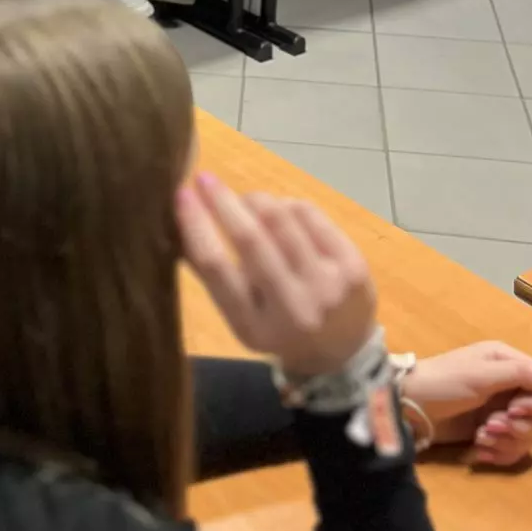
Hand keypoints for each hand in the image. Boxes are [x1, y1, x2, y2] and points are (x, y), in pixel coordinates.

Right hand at [176, 175, 376, 380]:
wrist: (343, 352)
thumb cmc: (278, 328)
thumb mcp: (241, 317)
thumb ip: (213, 275)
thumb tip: (178, 221)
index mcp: (255, 327)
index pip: (217, 268)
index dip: (196, 226)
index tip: (181, 195)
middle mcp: (293, 309)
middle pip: (250, 239)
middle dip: (222, 201)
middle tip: (204, 179)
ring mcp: (328, 285)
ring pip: (281, 219)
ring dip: (255, 200)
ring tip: (246, 200)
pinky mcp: (352, 265)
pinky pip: (310, 215)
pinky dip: (287, 205)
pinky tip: (281, 212)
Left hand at [405, 342, 531, 467]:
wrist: (409, 408)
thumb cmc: (442, 382)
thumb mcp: (481, 375)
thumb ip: (521, 374)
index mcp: (510, 363)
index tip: (516, 409)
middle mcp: (511, 387)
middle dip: (521, 426)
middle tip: (492, 424)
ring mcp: (503, 411)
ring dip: (509, 441)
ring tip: (481, 437)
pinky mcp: (493, 433)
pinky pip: (515, 450)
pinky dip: (501, 453)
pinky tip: (480, 452)